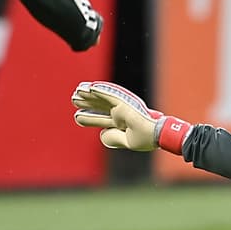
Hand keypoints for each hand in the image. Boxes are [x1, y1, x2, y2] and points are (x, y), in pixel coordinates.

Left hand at [71, 81, 190, 153]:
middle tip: (73, 99)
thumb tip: (101, 134)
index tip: (77, 117)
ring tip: (77, 92)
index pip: (100, 119)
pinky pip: (111, 95)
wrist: (156, 135)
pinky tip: (91, 88)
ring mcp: (122, 108)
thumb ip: (114, 138)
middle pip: (99, 106)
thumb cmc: (145, 139)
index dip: (89, 118)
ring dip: (89, 95)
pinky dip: (101, 91)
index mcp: (119, 123)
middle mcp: (119, 113)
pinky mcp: (125, 104)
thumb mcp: (126, 141)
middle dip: (86, 103)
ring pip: (102, 99)